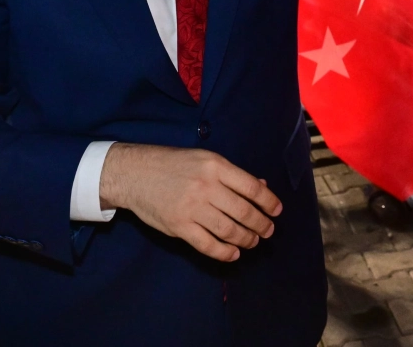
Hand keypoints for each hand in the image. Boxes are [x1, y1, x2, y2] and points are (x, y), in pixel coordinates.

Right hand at [99, 143, 281, 262]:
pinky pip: (207, 244)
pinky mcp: (179, 226)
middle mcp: (206, 186)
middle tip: (267, 231)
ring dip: (246, 239)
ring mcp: (192, 208)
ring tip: (253, 242)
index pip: (252, 187)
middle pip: (244, 211)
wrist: (135, 174)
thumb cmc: (173, 164)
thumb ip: (233, 175)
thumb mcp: (205, 159)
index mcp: (215, 166)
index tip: (276, 211)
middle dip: (261, 225)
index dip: (269, 202)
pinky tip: (233, 253)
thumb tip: (261, 186)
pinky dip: (224, 252)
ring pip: (229, 230)